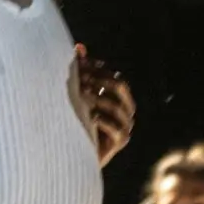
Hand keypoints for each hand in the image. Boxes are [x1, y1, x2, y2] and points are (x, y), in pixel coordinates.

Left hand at [75, 44, 135, 166]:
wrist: (77, 156)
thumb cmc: (78, 122)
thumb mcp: (79, 96)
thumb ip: (82, 72)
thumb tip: (79, 47)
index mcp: (119, 97)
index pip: (114, 76)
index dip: (98, 69)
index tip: (80, 65)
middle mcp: (126, 110)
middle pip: (120, 86)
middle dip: (99, 80)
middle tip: (80, 78)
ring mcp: (125, 126)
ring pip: (115, 105)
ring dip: (97, 98)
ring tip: (80, 96)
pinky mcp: (120, 141)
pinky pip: (115, 127)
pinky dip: (101, 120)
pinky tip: (88, 117)